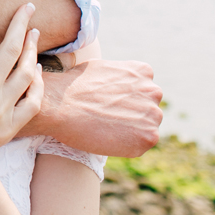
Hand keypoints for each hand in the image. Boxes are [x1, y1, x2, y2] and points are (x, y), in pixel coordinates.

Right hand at [31, 59, 163, 156]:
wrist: (60, 105)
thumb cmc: (73, 86)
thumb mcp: (101, 68)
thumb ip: (119, 77)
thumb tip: (120, 87)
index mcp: (143, 71)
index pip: (143, 90)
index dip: (124, 99)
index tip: (108, 104)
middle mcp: (153, 91)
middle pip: (147, 109)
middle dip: (131, 115)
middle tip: (106, 119)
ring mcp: (153, 114)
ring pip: (146, 127)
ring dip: (130, 130)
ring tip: (104, 128)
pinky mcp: (149, 136)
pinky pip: (141, 144)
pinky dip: (126, 145)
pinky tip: (107, 138)